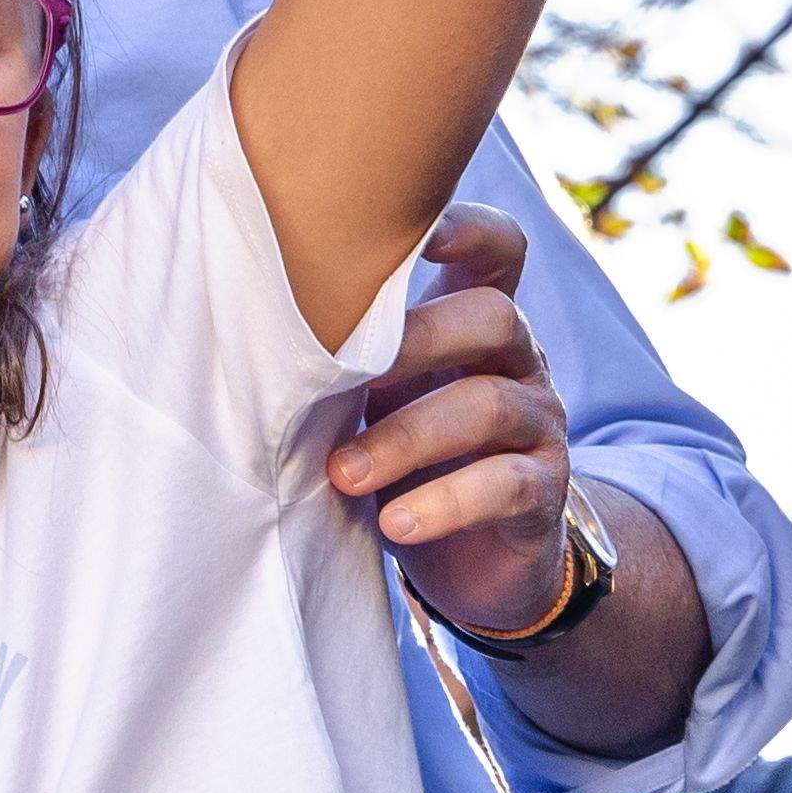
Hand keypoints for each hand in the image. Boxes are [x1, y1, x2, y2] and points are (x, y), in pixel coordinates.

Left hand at [330, 205, 579, 632]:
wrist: (471, 564)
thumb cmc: (403, 459)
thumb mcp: (372, 399)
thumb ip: (344, 356)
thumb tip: (248, 321)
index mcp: (476, 324)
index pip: (500, 251)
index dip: (470, 228)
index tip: (415, 232)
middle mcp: (520, 361)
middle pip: (493, 316)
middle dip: (416, 340)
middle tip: (335, 378)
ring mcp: (539, 424)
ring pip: (488, 405)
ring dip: (406, 438)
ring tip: (344, 474)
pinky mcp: (543, 493)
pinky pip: (505, 486)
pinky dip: (445, 503)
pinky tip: (394, 523)